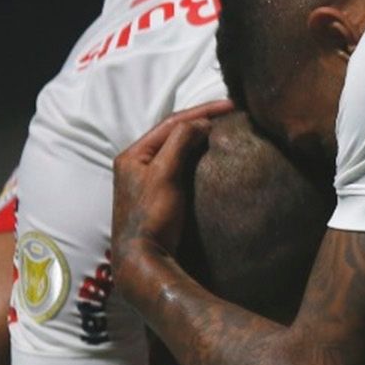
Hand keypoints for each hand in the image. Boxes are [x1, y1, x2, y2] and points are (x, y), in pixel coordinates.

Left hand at [109, 100, 231, 296]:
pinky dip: (198, 156)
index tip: (231, 105)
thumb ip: (180, 143)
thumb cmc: (151, 217)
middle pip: (174, 133)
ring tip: (226, 130)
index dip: (203, 111)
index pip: (172, 122)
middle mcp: (137, 164)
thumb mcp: (164, 174)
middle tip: (231, 113)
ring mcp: (147, 180)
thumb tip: (202, 122)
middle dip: (202, 120)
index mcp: (133, 154)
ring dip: (200, 137)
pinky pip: (181, 166)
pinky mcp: (160, 195)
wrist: (143, 260)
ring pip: (178, 149)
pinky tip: (214, 157)